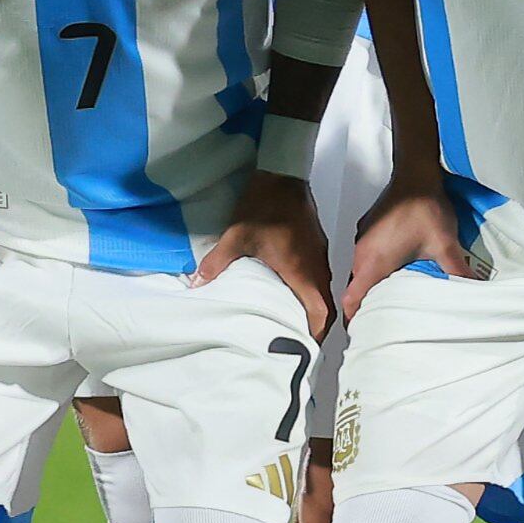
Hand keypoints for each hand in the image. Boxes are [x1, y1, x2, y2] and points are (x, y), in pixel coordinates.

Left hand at [197, 174, 333, 334]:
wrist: (283, 174)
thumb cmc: (263, 207)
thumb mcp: (236, 236)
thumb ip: (218, 263)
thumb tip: (196, 285)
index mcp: (301, 269)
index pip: (321, 309)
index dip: (317, 332)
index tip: (306, 348)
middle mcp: (316, 265)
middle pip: (327, 303)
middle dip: (317, 325)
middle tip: (298, 340)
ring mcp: (319, 253)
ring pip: (324, 289)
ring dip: (314, 307)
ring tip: (294, 321)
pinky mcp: (316, 245)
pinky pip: (319, 275)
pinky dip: (311, 290)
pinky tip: (292, 292)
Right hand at [342, 174, 476, 319]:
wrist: (415, 174)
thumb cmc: (425, 208)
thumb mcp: (445, 244)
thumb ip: (457, 271)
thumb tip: (474, 290)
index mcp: (373, 262)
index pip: (352, 299)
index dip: (354, 319)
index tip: (363, 332)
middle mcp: (361, 253)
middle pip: (355, 290)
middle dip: (365, 307)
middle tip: (381, 324)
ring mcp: (362, 241)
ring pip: (360, 274)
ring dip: (370, 288)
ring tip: (388, 304)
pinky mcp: (367, 231)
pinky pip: (364, 258)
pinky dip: (374, 271)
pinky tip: (393, 274)